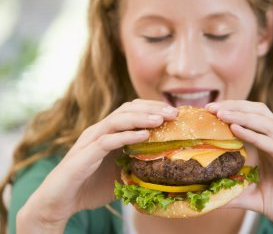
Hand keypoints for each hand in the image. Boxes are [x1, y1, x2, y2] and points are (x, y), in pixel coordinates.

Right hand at [17, 100, 177, 232]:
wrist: (61, 201)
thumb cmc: (91, 185)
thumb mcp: (121, 172)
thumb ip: (137, 162)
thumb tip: (165, 163)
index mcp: (109, 132)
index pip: (133, 110)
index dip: (153, 107)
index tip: (174, 112)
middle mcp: (99, 131)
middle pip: (128, 109)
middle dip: (152, 108)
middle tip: (174, 113)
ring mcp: (91, 140)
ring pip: (118, 120)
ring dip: (141, 118)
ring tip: (162, 120)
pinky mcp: (85, 154)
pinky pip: (108, 141)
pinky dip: (127, 136)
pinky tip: (144, 135)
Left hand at [206, 101, 272, 233]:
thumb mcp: (255, 196)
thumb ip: (235, 192)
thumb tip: (209, 194)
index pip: (252, 117)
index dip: (232, 109)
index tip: (208, 110)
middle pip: (259, 112)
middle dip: (234, 106)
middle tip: (211, 107)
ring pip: (266, 123)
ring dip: (241, 115)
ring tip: (221, 113)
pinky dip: (254, 135)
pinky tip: (236, 129)